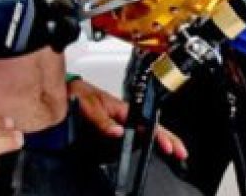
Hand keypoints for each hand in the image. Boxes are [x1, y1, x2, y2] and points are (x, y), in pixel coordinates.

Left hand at [68, 78, 187, 160]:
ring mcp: (119, 124)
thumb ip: (103, 121)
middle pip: (151, 130)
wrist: (66, 94)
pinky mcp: (111, 132)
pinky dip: (141, 144)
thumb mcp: (89, 106)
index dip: (161, 135)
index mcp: (123, 109)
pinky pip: (130, 140)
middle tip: (179, 152)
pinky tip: (148, 148)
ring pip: (142, 135)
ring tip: (171, 148)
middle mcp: (124, 117)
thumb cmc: (78, 94)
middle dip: (167, 139)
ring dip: (156, 141)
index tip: (169, 146)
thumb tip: (118, 132)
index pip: (148, 123)